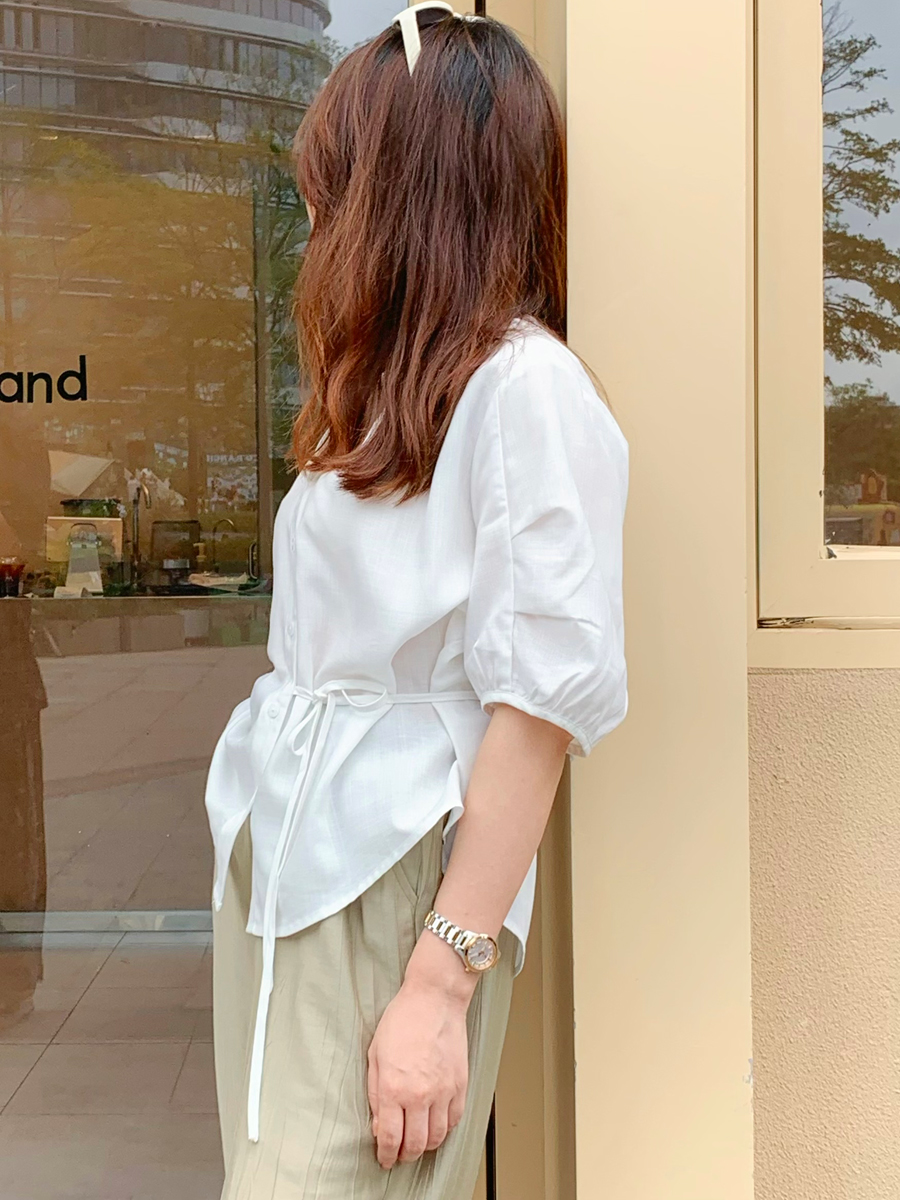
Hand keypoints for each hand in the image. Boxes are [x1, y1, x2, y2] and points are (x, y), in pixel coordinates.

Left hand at [367, 975, 470, 1168]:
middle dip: (405, 1155)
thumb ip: (375, 1092)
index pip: (390, 1138)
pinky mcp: (460, 1084)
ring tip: (418, 1142)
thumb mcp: (375, 1054)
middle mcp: (420, 1094)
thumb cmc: (403, 1020)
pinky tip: (436, 1123)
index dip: (386, 1155)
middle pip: (415, 1144)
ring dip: (426, 1146)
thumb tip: (379, 1123)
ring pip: (437, 1137)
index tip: (385, 1158)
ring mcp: (443, 1091)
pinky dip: (446, 1129)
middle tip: (400, 1154)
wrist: (434, 1000)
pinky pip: (455, 1119)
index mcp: (393, 1087)